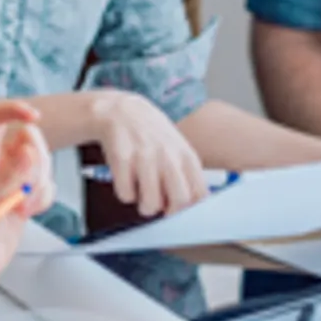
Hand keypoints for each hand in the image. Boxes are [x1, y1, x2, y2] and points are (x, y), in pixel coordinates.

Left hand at [0, 101, 52, 302]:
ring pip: (42, 164)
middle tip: (27, 189)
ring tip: (21, 207)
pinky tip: (27, 214)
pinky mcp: (24, 198)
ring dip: (41, 185)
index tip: (34, 116)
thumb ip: (10, 180)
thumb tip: (28, 151)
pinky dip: (44, 199)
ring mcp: (12, 181)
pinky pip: (46, 186)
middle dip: (38, 160)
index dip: (14, 109)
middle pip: (29, 139)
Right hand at [86, 89, 206, 216]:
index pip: (200, 193)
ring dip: (145, 206)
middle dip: (169, 211)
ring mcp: (145, 156)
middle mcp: (168, 155)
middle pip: (180, 200)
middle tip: (160, 205)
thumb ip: (186, 175)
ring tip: (141, 193)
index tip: (180, 210)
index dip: (191, 209)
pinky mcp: (121, 158)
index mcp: (186, 155)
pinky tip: (126, 179)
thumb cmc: (151, 135)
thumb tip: (192, 206)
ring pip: (151, 204)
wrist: (120, 109)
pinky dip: (125, 193)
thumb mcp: (176, 149)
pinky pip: (126, 195)